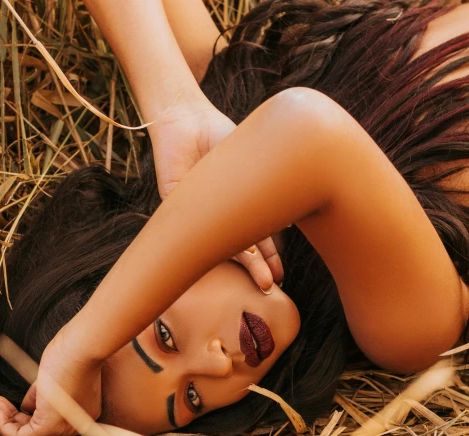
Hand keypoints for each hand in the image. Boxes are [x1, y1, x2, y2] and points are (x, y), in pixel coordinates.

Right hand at [0, 332, 102, 435]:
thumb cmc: (72, 353)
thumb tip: (25, 408)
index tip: (9, 403)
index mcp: (79, 416)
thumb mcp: (53, 380)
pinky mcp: (49, 425)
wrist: (81, 347)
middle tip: (0, 405)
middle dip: (12, 424)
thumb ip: (40, 397)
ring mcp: (62, 429)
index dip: (23, 419)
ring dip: (4, 423)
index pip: (47, 431)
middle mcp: (74, 427)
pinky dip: (3, 424)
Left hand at [151, 100, 283, 289]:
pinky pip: (195, 228)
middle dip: (260, 266)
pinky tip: (236, 255)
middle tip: (272, 285)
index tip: (280, 274)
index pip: (257, 237)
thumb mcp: (253, 159)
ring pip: (224, 244)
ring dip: (246, 262)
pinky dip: (217, 241)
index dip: (270, 256)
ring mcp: (198, 212)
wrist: (187, 116)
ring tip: (262, 278)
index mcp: (237, 205)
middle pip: (243, 247)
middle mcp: (219, 213)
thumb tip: (294, 212)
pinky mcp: (174, 203)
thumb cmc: (220, 133)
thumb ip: (267, 183)